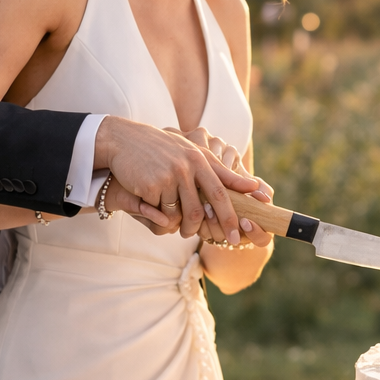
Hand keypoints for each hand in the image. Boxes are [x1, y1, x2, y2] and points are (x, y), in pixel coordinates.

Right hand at [95, 117, 260, 238]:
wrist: (125, 140)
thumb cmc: (164, 149)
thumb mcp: (194, 153)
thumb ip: (222, 170)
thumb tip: (253, 186)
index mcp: (200, 160)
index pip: (221, 193)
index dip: (231, 215)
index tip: (240, 233)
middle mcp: (186, 167)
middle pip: (201, 209)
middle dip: (209, 228)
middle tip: (214, 240)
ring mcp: (168, 176)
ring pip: (180, 214)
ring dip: (182, 226)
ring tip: (182, 230)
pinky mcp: (150, 185)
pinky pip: (159, 211)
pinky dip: (160, 215)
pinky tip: (156, 209)